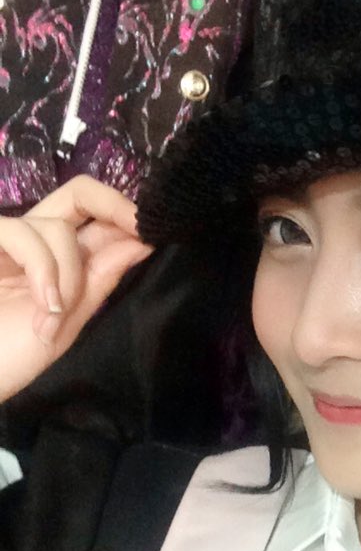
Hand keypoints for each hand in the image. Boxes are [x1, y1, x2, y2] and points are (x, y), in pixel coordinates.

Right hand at [0, 176, 152, 401]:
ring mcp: (5, 240)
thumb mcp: (67, 321)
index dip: (125, 218)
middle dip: (115, 207)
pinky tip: (43, 306)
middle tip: (141, 232)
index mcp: (56, 258)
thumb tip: (141, 243)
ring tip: (54, 317)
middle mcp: (32, 240)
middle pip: (79, 194)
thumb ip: (99, 280)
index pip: (96, 220)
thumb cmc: (8, 355)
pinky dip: (42, 271)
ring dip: (68, 276)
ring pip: (58, 227)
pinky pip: (22, 234)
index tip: (155, 232)